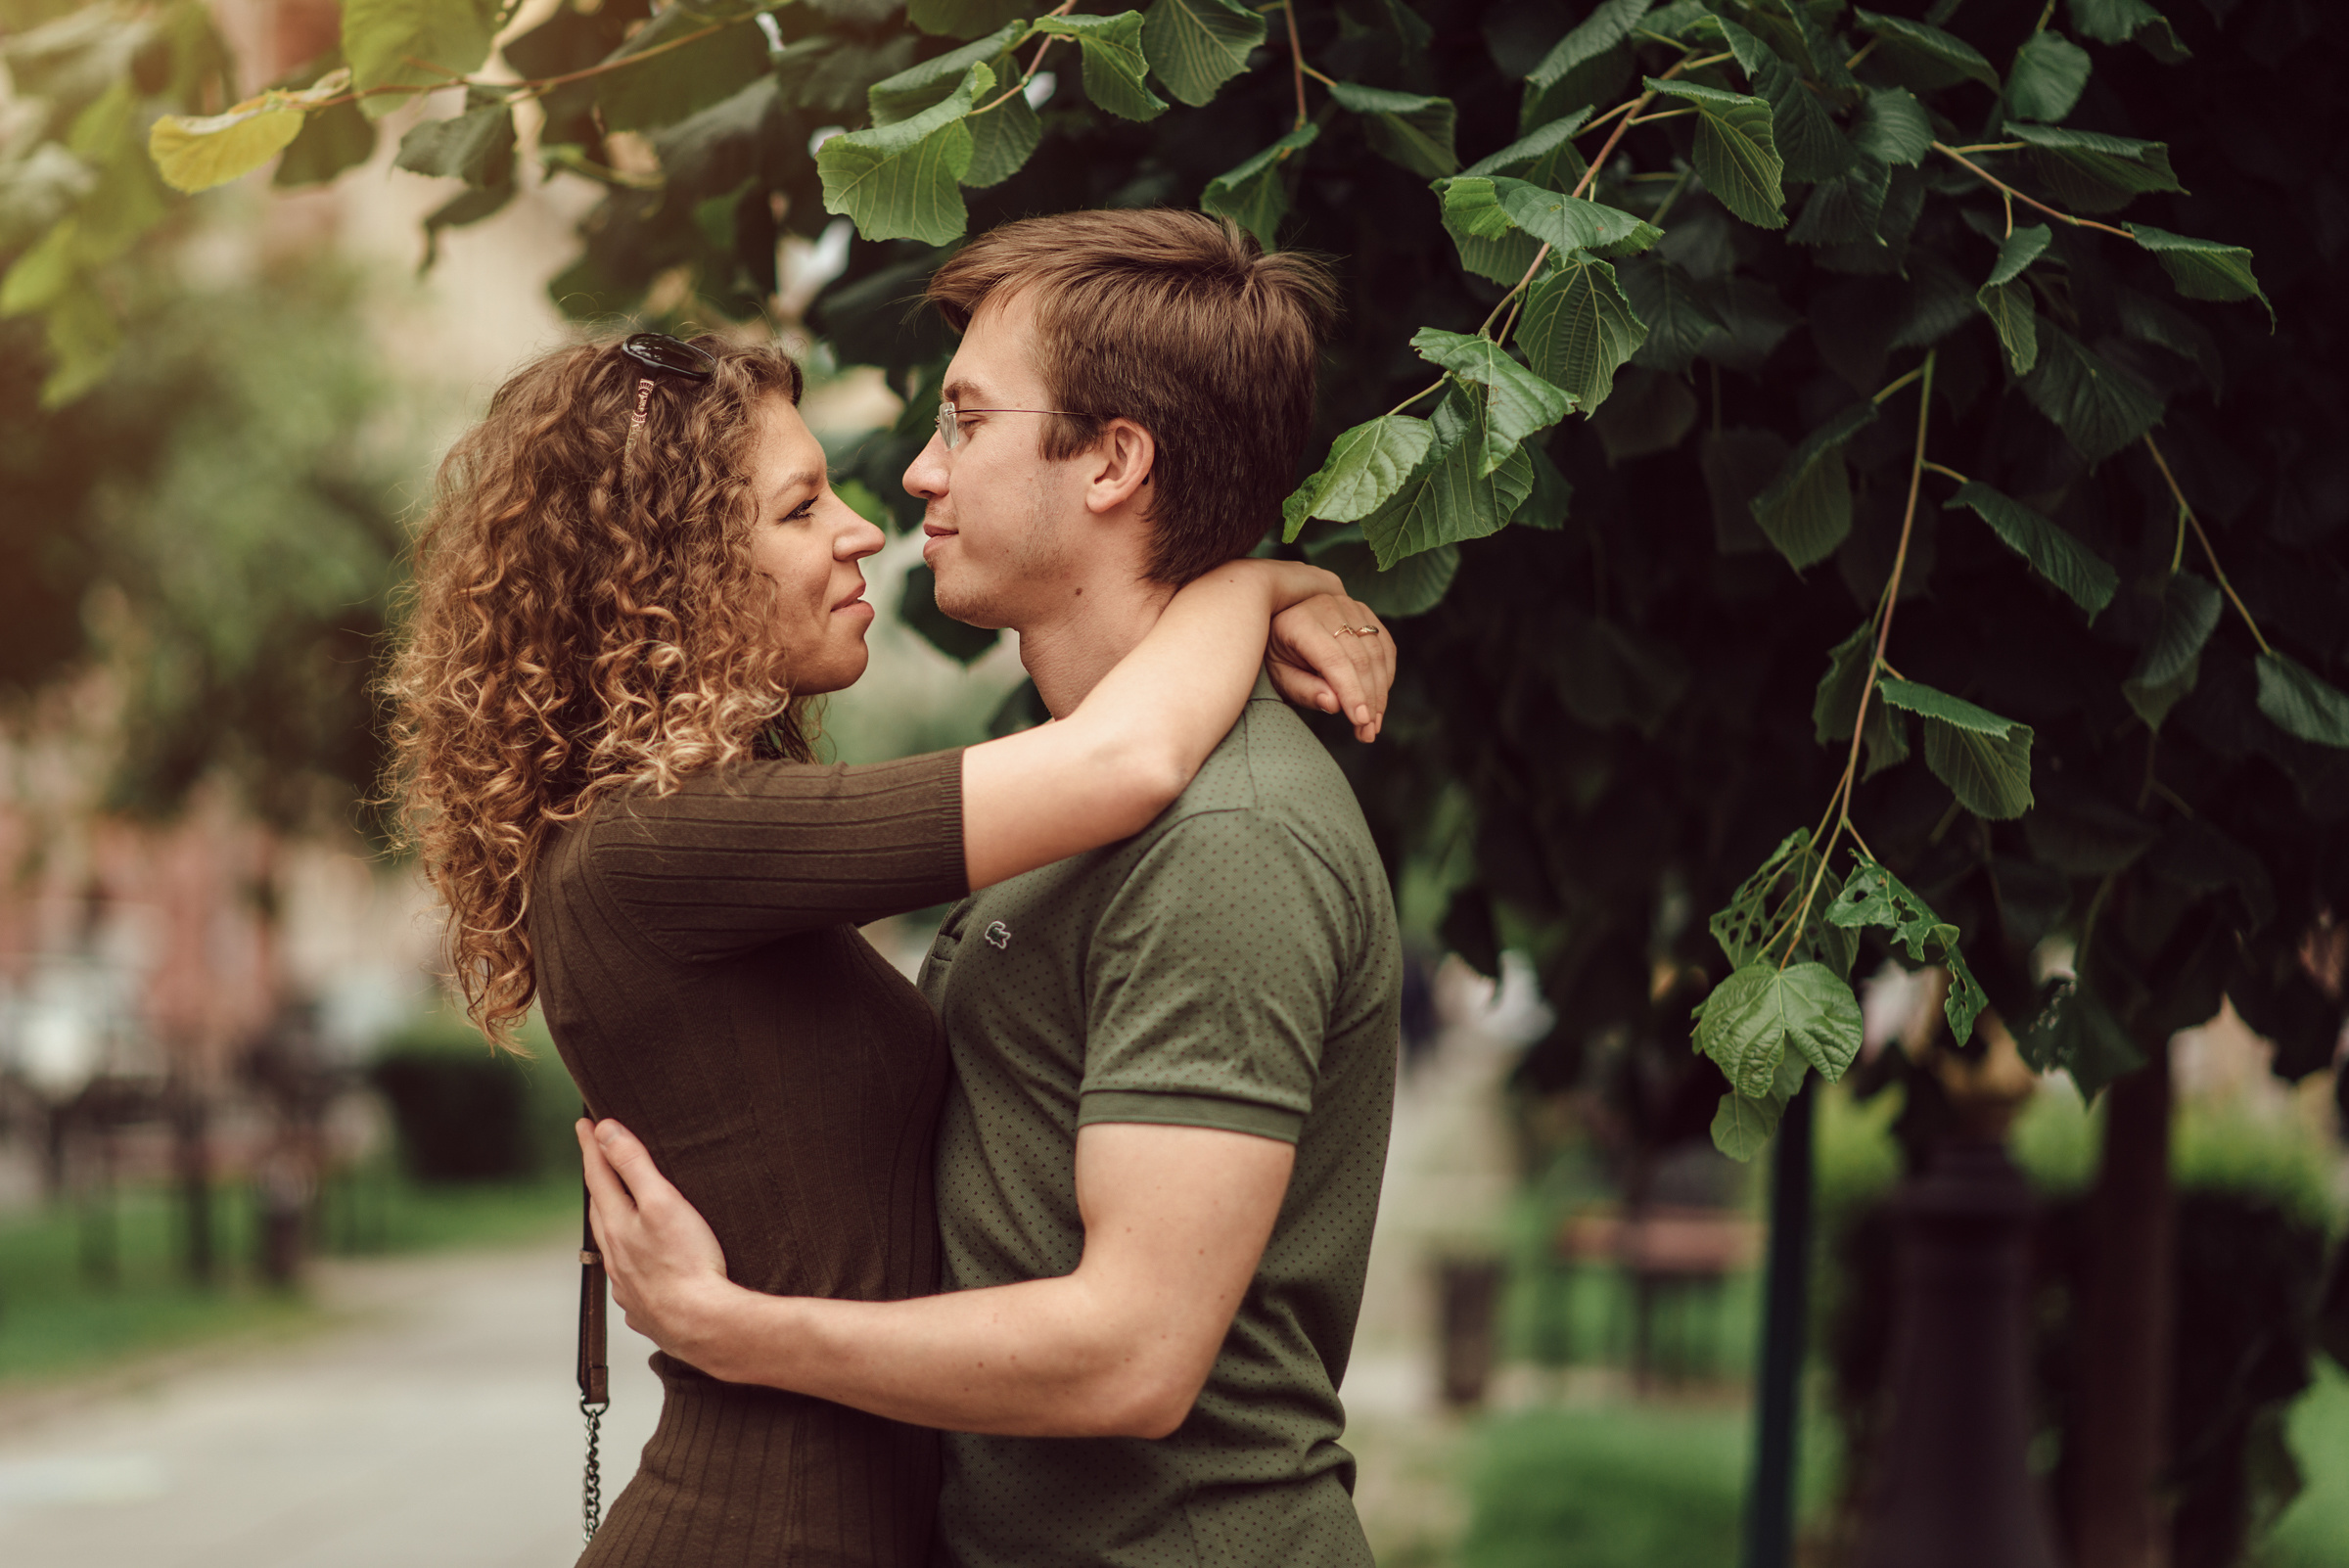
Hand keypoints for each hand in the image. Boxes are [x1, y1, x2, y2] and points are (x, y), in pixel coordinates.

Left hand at [578, 1118, 741, 1373]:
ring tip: (616, 1211)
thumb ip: (633, 1165)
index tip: (583, 1124)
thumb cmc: (686, 1262)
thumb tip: (605, 1132)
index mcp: (617, 1226)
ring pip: (612, 1248)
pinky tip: (640, 1267)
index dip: (591, 1147)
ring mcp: (627, 1285)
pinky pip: (629, 1281)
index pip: (598, 1176)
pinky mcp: (645, 1308)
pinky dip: (629, 1264)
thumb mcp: (662, 1202)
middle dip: (599, 1182)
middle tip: (598, 1161)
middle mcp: (615, 1256)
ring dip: (611, 1224)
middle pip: (601, 1212)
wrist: (703, 1324)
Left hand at [1267, 593, 1392, 741]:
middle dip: (1368, 699)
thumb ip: (1304, 690)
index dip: (1351, 691)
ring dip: (1380, 693)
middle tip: (1368, 732)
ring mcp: (1349, 606)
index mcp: (1300, 622)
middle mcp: (1327, 607)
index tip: (1361, 720)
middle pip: (1360, 658)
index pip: (1334, 660)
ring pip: (1377, 654)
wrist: (1283, 622)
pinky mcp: (1365, 613)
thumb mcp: (1280, 676)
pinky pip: (1386, 647)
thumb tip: (1335, 704)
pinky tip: (1377, 701)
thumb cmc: (1278, 654)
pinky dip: (1386, 676)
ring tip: (1373, 725)